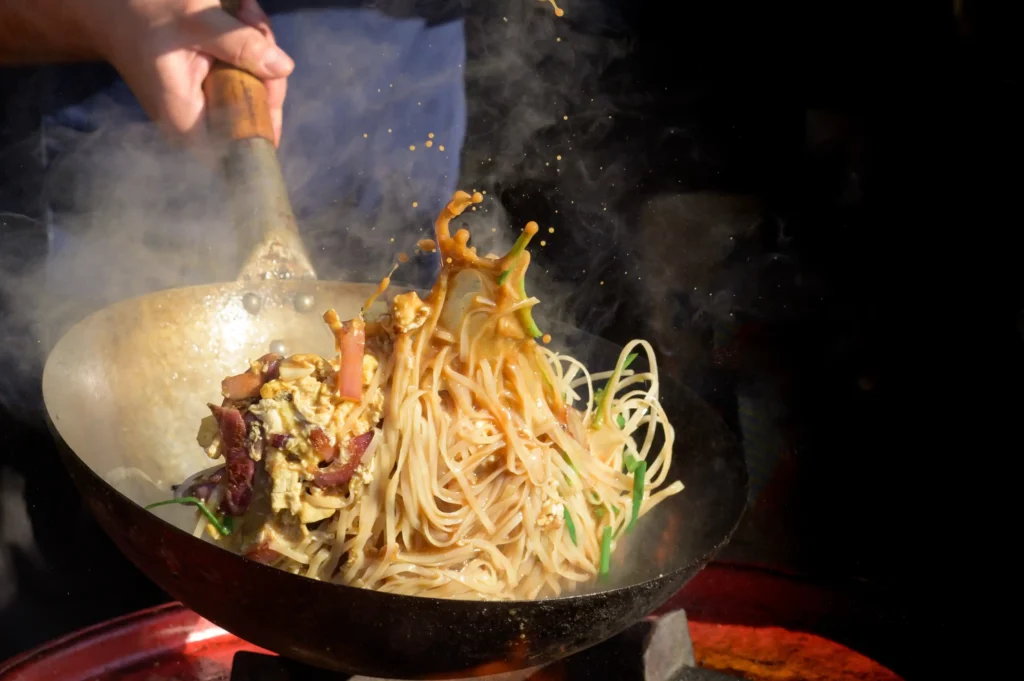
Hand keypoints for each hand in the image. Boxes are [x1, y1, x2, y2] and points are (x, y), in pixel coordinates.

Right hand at [81, 0, 291, 144]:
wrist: (108, 3)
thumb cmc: (142, 11)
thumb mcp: (195, 20)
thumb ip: (239, 45)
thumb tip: (284, 68)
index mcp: (188, 122)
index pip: (245, 145)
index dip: (269, 111)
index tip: (271, 71)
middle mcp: (198, 124)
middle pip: (258, 112)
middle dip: (266, 67)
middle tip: (252, 19)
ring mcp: (206, 107)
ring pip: (257, 90)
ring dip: (260, 48)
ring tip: (243, 11)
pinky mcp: (211, 90)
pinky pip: (245, 77)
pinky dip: (249, 47)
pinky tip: (240, 15)